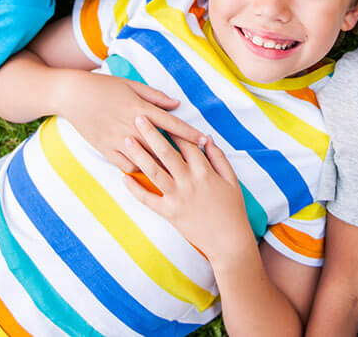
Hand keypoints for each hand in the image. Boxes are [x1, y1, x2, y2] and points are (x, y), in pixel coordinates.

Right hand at [57, 71, 205, 171]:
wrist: (72, 95)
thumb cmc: (104, 87)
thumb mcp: (131, 85)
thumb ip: (155, 96)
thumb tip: (176, 104)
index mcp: (139, 109)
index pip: (171, 123)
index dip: (189, 133)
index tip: (204, 140)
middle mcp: (131, 127)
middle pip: (161, 146)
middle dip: (180, 155)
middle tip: (197, 163)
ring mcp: (117, 140)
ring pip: (145, 160)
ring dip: (161, 166)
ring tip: (177, 173)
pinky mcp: (105, 150)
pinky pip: (126, 166)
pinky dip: (139, 170)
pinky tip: (149, 172)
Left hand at [121, 117, 253, 263]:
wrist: (228, 241)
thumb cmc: (233, 209)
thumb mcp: (232, 180)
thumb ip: (219, 157)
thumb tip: (208, 138)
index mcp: (204, 171)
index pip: (186, 144)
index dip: (174, 129)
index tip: (162, 116)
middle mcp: (188, 181)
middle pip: (166, 152)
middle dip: (151, 133)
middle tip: (138, 118)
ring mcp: (177, 197)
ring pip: (154, 171)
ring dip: (139, 154)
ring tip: (127, 140)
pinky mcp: (168, 213)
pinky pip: (148, 199)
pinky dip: (135, 189)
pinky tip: (124, 177)